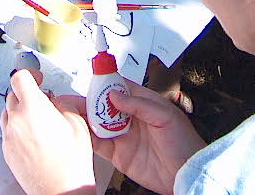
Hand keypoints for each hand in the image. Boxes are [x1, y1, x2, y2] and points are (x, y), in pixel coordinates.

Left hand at [2, 71, 96, 194]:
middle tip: (43, 101)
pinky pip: (8, 131)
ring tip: (38, 121)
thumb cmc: (70, 164)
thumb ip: (62, 104)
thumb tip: (54, 101)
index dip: (30, 74)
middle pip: (13, 94)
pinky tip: (34, 137)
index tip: (38, 78)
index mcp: (33, 108)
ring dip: (20, 111)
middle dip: (27, 94)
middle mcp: (16, 120)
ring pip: (8, 112)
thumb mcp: (77, 124)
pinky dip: (17, 128)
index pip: (20, 78)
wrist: (61, 191)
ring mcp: (9, 137)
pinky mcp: (6, 151)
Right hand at [56, 81, 205, 194]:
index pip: (119, 87)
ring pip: (97, 123)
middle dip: (87, 101)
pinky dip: (86, 137)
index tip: (91, 80)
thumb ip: (139, 104)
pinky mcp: (118, 154)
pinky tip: (78, 132)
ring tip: (68, 113)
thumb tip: (115, 95)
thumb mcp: (165, 116)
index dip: (104, 83)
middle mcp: (130, 118)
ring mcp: (123, 136)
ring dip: (83, 118)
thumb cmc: (184, 143)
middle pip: (104, 105)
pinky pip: (98, 144)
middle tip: (70, 99)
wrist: (186, 174)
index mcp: (143, 103)